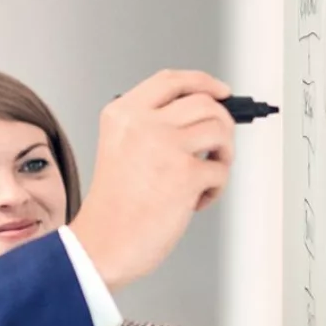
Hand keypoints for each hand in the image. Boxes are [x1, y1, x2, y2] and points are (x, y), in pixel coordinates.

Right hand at [68, 69, 235, 289]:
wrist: (102, 244)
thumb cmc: (112, 207)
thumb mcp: (120, 148)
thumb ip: (152, 127)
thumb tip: (202, 119)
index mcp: (122, 114)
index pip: (170, 80)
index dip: (203, 82)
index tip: (220, 91)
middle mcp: (143, 124)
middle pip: (204, 101)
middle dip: (222, 122)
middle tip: (218, 144)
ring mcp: (165, 146)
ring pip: (220, 129)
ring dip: (223, 154)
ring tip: (207, 173)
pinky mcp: (185, 174)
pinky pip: (221, 170)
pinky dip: (216, 188)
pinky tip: (196, 200)